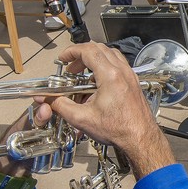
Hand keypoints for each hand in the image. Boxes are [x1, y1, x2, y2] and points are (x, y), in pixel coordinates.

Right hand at [34, 42, 173, 177]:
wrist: (140, 139)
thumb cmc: (119, 129)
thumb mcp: (82, 118)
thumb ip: (60, 105)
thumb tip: (47, 99)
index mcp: (110, 76)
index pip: (88, 51)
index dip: (71, 51)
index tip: (63, 58)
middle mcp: (122, 72)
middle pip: (99, 49)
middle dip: (81, 55)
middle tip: (70, 67)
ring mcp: (130, 76)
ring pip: (110, 55)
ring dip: (94, 59)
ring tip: (82, 73)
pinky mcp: (133, 83)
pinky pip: (118, 65)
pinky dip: (104, 67)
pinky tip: (96, 83)